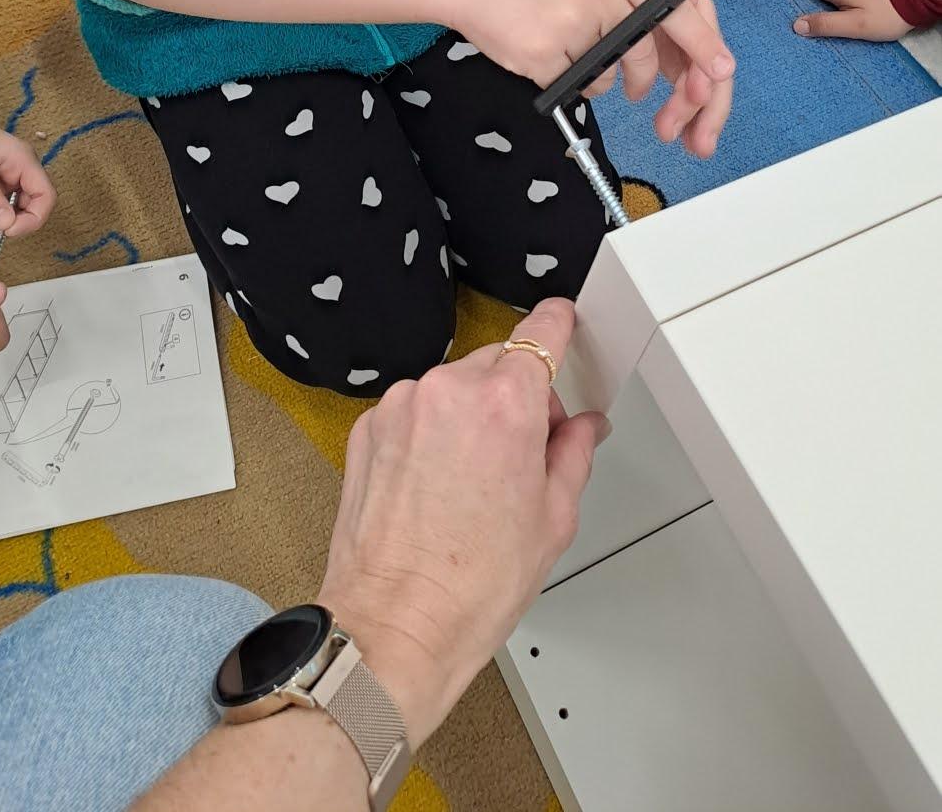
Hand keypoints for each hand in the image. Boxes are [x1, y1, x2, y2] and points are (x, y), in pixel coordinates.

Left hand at [319, 299, 606, 747]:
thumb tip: (583, 428)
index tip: (562, 324)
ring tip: (473, 483)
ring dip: (469, 414)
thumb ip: (573, 454)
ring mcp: (401, 406)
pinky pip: (413, 410)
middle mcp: (449, 390)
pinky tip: (435, 486)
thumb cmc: (470, 586)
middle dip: (516, 395)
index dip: (558, 325)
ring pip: (452, 387)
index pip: (541, 331)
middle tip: (524, 453)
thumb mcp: (553, 519)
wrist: (395, 627)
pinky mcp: (367, 427)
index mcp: (506, 404)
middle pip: (497, 362)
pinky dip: (429, 433)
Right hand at [456, 0, 734, 158]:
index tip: (722, 69)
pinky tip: (542, 48)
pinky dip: (565, 77)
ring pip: (610, 73)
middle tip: (647, 98)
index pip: (678, 6)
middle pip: (644, 49)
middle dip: (648, 79)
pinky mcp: (543, 52)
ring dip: (595, 73)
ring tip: (563, 42)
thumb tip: (683, 41)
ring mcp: (569, 20)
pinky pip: (577, 84)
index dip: (704, 43)